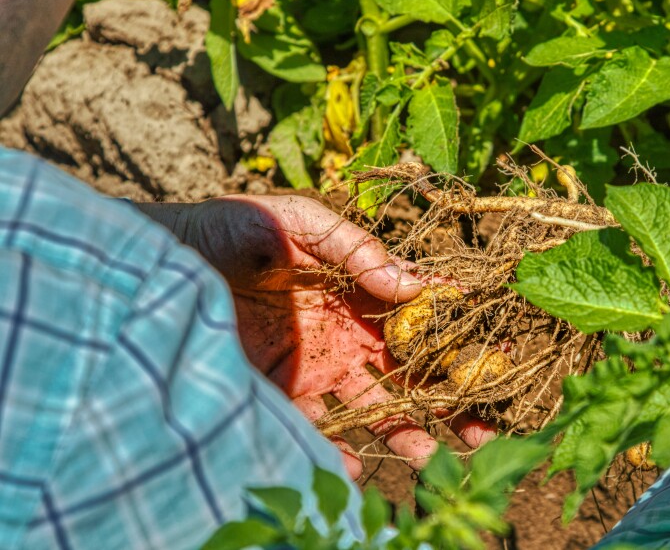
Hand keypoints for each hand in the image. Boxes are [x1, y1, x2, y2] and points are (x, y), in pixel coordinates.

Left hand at [140, 195, 494, 478]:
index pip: (419, 319)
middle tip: (485, 428)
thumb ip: (354, 247)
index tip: (494, 356)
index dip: (456, 338)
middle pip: (409, 373)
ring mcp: (317, 371)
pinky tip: (352, 464)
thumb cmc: (229, 229)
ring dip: (406, 432)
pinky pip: (317, 431)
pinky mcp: (280, 397)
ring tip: (435, 455)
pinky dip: (337, 452)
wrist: (159, 258)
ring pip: (374, 408)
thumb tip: (413, 282)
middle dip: (449, 400)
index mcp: (358, 293)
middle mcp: (347, 337)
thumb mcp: (296, 221)